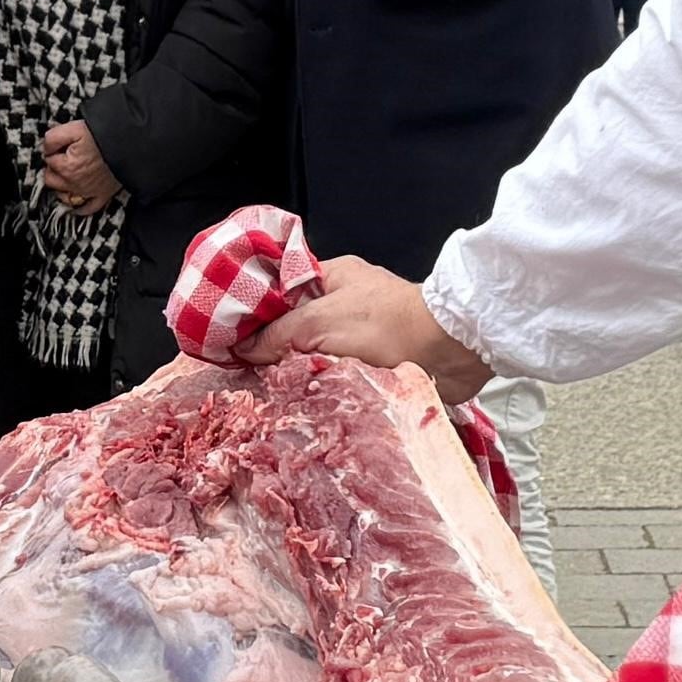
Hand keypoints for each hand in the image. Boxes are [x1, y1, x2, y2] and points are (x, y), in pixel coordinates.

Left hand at [40, 120, 121, 214]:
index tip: (62, 144)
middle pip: (51, 180)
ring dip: (62, 187)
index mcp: (67, 167)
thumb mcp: (74, 129)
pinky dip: (80, 206)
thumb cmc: (104, 136)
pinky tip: (76, 201)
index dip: (53, 150)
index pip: (48, 159)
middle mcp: (75, 183)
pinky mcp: (103, 195)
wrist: (131, 144)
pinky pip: (88, 208)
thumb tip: (46, 148)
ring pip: (64, 196)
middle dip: (54, 168)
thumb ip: (53, 138)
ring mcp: (89, 192)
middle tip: (63, 157)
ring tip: (67, 175)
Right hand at [241, 255, 493, 403]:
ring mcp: (363, 334)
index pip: (280, 290)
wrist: (450, 351)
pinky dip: (326, 389)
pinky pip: (341, 377)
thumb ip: (278, 334)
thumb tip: (245, 350)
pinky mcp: (379, 363)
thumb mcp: (320, 322)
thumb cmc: (387, 325)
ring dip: (302, 374)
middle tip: (248, 374)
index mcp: (331, 277)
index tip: (231, 337)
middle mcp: (346, 302)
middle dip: (276, 350)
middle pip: (297, 327)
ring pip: (318, 355)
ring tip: (271, 396)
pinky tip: (304, 404)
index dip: (255, 312)